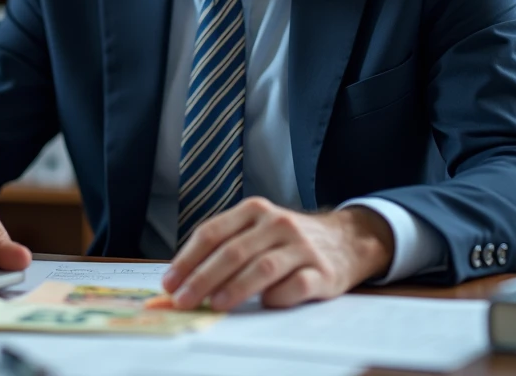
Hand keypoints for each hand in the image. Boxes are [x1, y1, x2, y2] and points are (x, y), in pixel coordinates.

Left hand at [161, 197, 394, 310]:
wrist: (345, 240)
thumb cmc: (288, 241)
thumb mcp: (257, 230)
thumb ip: (224, 247)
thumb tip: (181, 280)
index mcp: (254, 210)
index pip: (212, 233)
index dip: (187, 259)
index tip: (170, 284)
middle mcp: (277, 224)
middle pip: (233, 251)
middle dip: (203, 279)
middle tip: (184, 301)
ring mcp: (302, 247)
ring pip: (262, 268)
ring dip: (234, 288)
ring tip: (215, 305)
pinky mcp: (323, 272)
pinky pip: (296, 285)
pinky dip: (277, 297)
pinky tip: (264, 304)